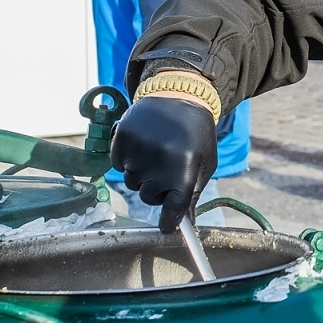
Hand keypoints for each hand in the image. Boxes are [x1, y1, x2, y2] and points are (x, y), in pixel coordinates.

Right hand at [110, 95, 216, 232]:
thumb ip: (193, 193)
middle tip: (166, 168)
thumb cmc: (196, 134)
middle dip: (156, 189)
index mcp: (184, 169)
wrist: (178, 95)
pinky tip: (143, 143)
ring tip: (156, 151)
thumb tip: (185, 224)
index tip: (166, 228)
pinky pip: (118, 164)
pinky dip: (127, 159)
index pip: (173, 207)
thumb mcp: (205, 162)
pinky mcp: (122, 138)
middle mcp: (160, 162)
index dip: (168, 221)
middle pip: (148, 196)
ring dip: (141, 173)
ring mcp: (138, 150)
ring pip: (131, 181)